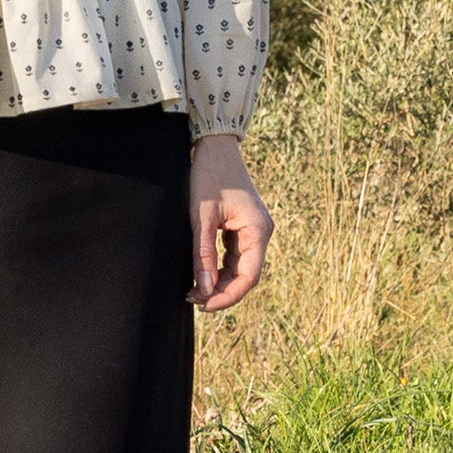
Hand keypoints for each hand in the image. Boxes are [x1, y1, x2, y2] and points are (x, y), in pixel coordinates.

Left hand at [190, 133, 272, 312]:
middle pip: (246, 275)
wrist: (215, 147)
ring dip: (220, 281)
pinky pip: (235, 255)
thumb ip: (203, 254)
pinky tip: (201, 272)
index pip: (248, 277)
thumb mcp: (201, 217)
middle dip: (221, 291)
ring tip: (193, 289)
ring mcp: (253, 230)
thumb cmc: (208, 176)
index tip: (204, 305)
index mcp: (257, 230)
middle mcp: (260, 232)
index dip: (227, 296)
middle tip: (192, 298)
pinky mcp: (243, 226)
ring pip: (240, 267)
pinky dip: (220, 267)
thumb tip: (203, 288)